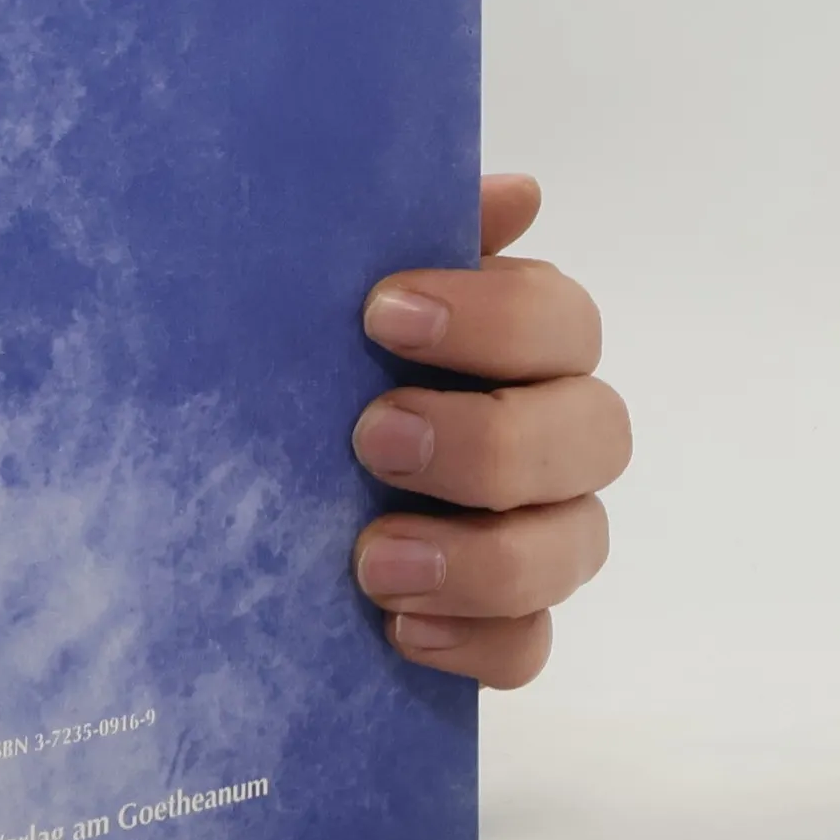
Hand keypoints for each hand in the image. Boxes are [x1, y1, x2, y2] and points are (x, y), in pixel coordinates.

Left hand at [351, 175, 629, 688]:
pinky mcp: (505, 618)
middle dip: (488, 440)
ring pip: (575, 547)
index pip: (561, 320)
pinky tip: (401, 631)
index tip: (382, 313)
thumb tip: (517, 194)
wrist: (246, 483)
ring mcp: (542, 531)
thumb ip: (418, 235)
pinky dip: (479, 643)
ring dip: (483, 557)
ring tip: (375, 561)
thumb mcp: (339, 293)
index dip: (492, 316)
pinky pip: (530, 645)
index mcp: (524, 343)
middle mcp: (555, 433)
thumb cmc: (317, 363)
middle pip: (593, 434)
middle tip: (372, 438)